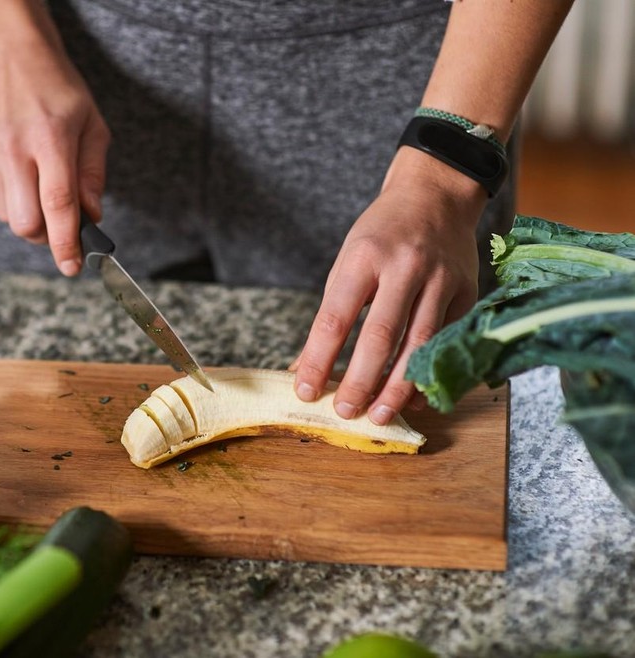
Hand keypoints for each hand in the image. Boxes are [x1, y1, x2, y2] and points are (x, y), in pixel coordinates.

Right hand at [0, 0, 109, 275]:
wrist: (8, 54)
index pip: (58, 204)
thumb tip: (91, 216)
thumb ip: (93, 174)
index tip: (73, 267)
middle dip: (46, 235)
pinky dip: (11, 194)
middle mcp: (12, 147)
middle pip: (26, 223)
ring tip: (38, 181)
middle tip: (61, 223)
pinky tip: (17, 164)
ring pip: (8, 215)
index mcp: (50, 138)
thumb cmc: (57, 90)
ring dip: (29, 214)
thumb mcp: (92, 124)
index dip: (66, 243)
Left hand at [291, 148, 487, 424]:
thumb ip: (331, 315)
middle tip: (345, 411)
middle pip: (381, 336)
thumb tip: (306, 367)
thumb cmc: (382, 234)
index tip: (305, 390)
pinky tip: (413, 397)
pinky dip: (428, 373)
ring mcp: (440, 280)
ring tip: (379, 415)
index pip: (335, 318)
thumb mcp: (347, 262)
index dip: (319, 359)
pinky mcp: (467, 292)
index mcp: (363, 257)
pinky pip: (447, 342)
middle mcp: (404, 267)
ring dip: (398, 387)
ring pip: (420, 344)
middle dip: (361, 380)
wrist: (436, 195)